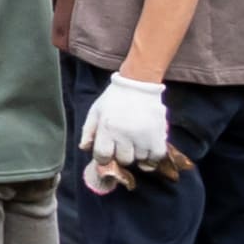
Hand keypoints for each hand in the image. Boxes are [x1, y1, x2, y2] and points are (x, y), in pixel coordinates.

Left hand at [80, 73, 174, 188]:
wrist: (138, 83)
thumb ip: (88, 131)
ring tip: (135, 142)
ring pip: (140, 159)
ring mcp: (143, 136)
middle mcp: (125, 134)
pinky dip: (152, 157)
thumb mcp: (95, 111)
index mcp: (107, 127)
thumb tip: (84, 149)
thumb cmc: (114, 99)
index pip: (103, 156)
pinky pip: (156, 157)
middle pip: (123, 159)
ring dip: (137, 154)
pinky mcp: (159, 135)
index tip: (107, 152)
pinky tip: (147, 148)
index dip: (103, 157)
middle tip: (122, 145)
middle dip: (121, 155)